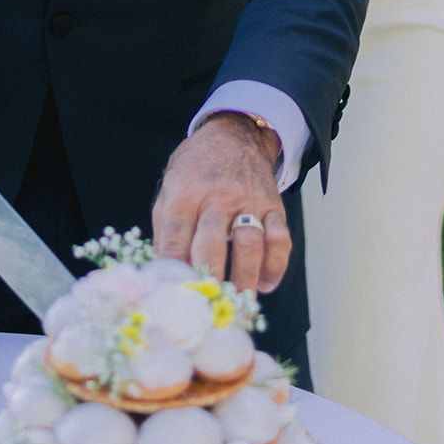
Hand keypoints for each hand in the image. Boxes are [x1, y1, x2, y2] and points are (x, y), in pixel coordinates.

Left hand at [151, 114, 289, 294]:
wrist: (234, 134)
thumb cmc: (196, 169)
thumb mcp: (170, 190)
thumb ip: (166, 231)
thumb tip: (163, 275)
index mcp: (184, 194)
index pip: (174, 239)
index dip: (173, 272)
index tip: (174, 298)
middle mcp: (216, 197)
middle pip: (211, 245)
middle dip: (209, 281)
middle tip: (207, 309)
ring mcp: (248, 201)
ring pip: (249, 245)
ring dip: (244, 279)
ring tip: (238, 303)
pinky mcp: (273, 206)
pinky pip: (280, 240)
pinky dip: (275, 266)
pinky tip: (265, 283)